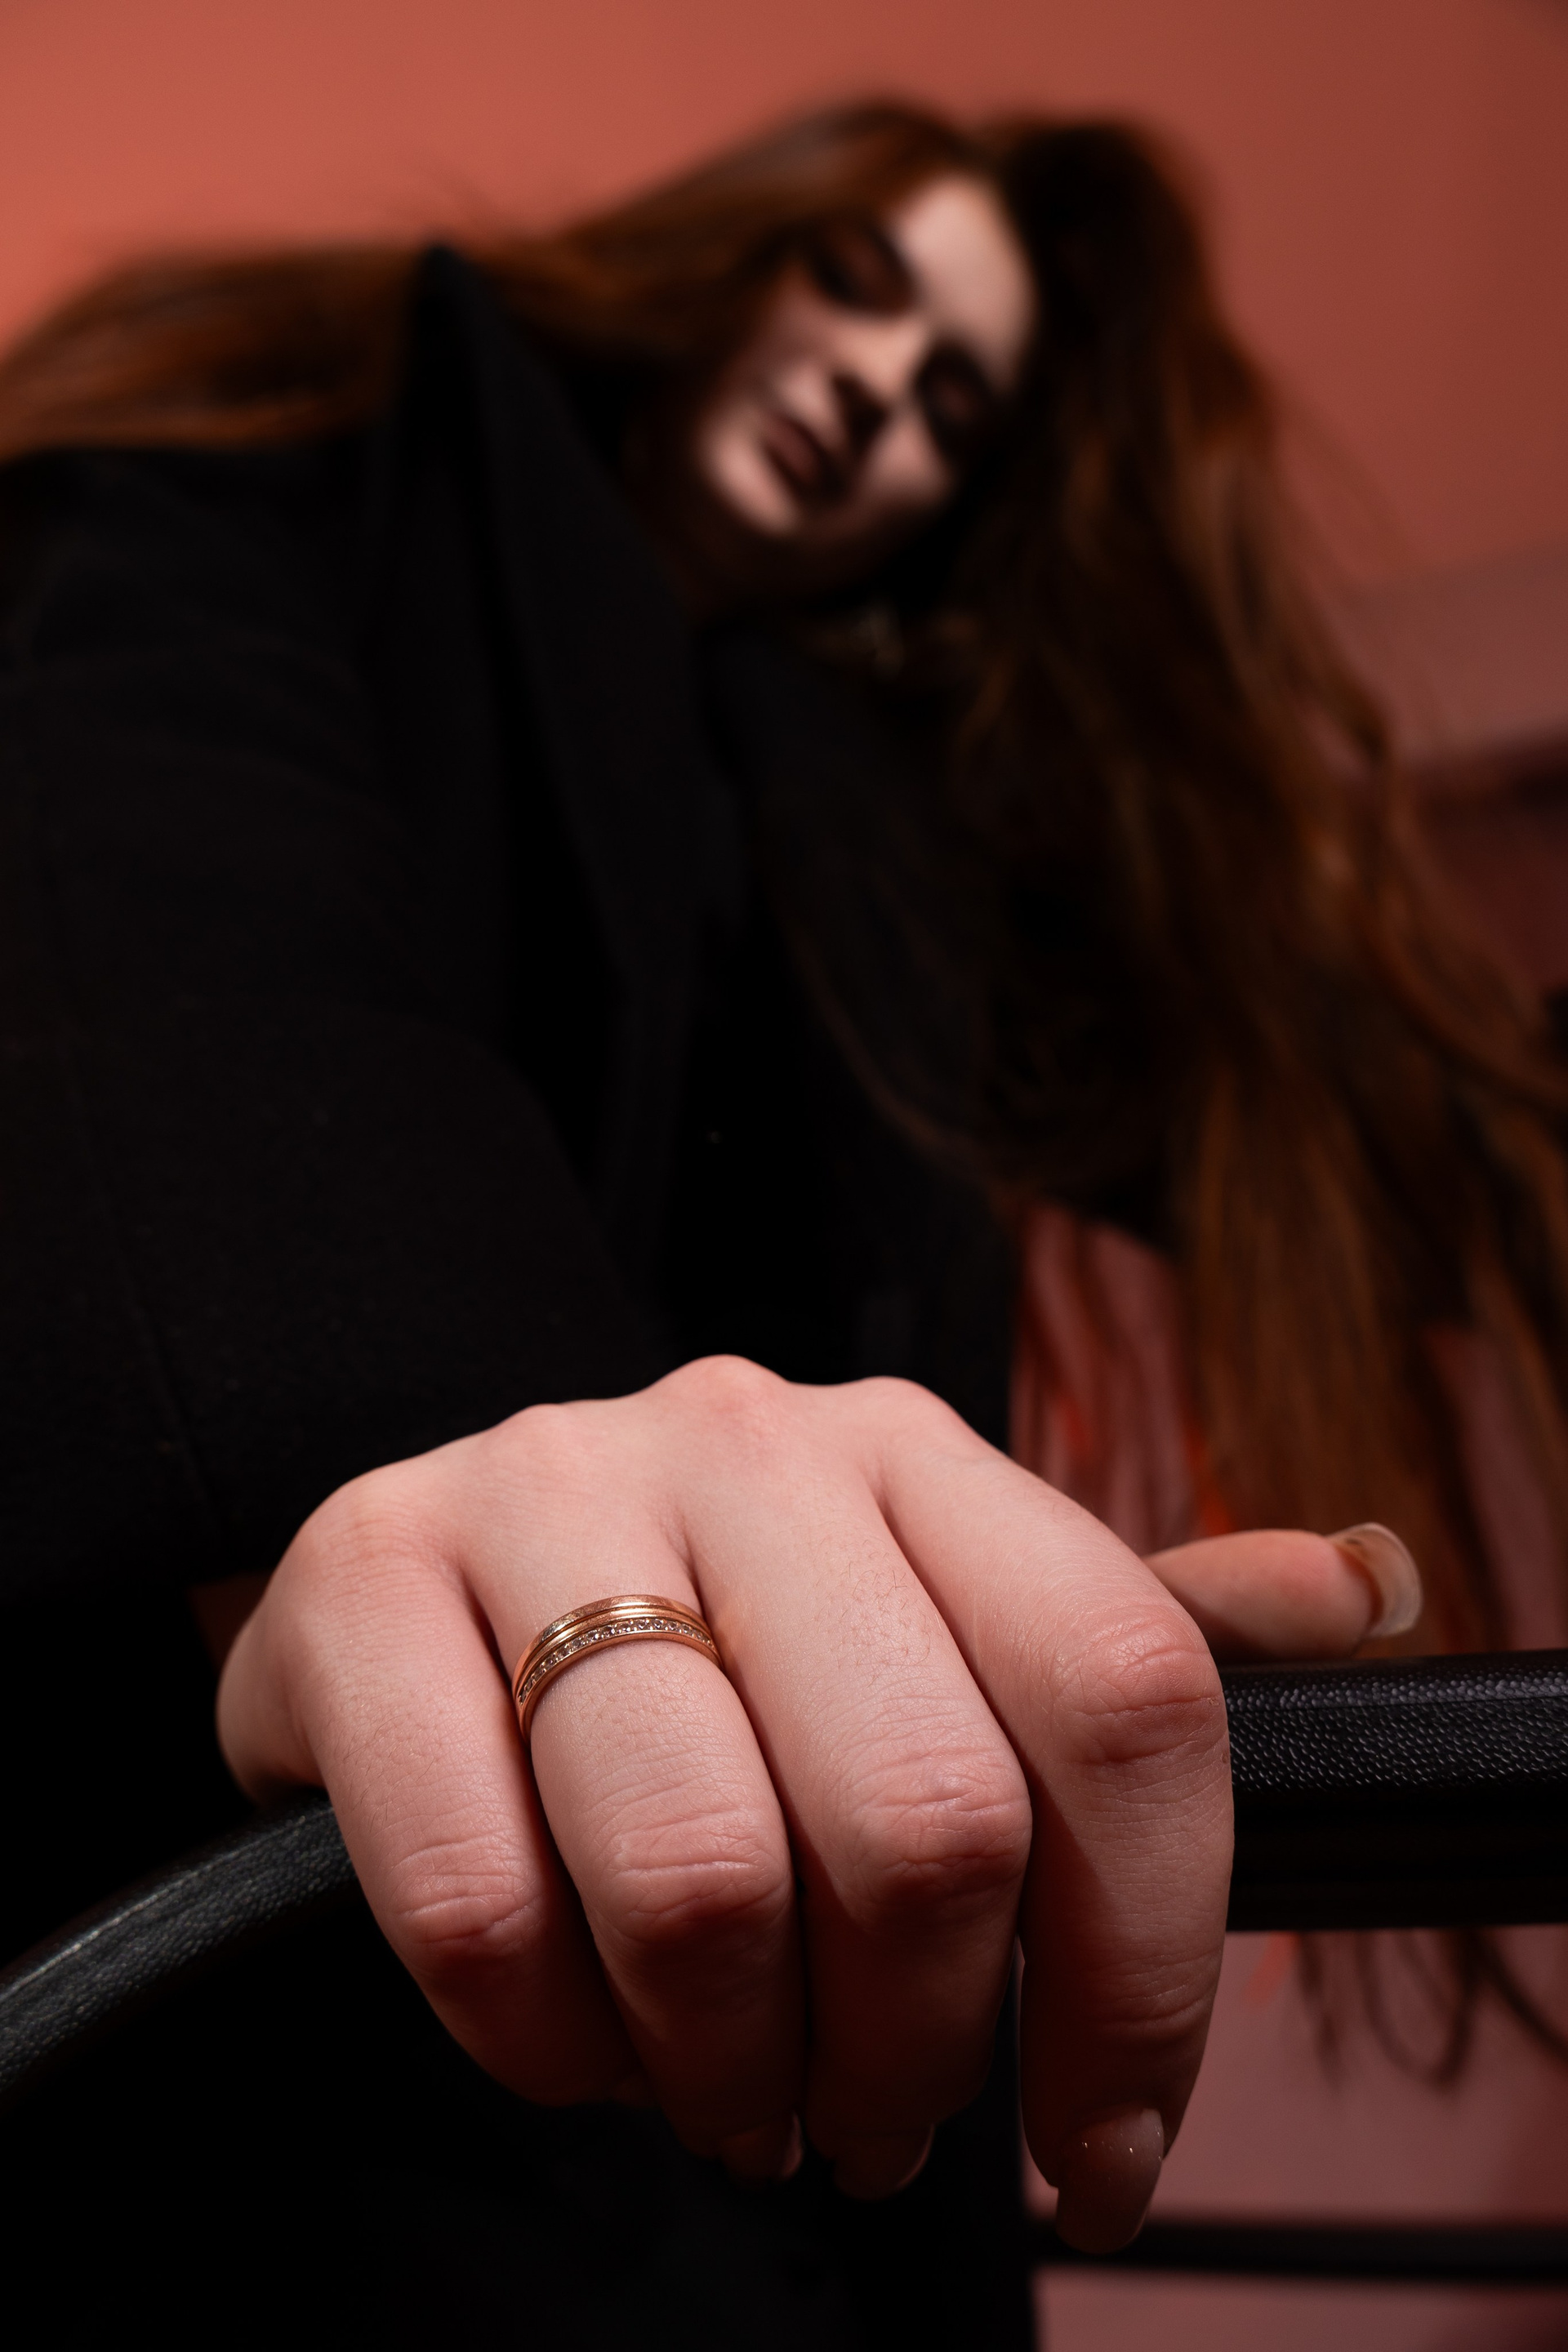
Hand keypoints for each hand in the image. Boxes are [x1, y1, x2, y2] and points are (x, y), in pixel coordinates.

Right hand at [217, 1359, 1413, 2246]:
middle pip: (926, 1815)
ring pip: (700, 1875)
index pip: (1126, 1697)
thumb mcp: (933, 1616)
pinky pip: (479, 1903)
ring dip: (732, 2066)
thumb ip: (1138, 1626)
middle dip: (918, 2048)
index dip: (1149, 1971)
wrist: (426, 1583)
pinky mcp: (360, 1581)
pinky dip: (545, 2047)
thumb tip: (1369, 1586)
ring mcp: (540, 1489)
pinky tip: (581, 2044)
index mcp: (918, 1447)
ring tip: (734, 2090)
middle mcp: (744, 1435)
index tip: (1104, 2142)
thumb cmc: (716, 1640)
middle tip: (878, 2115)